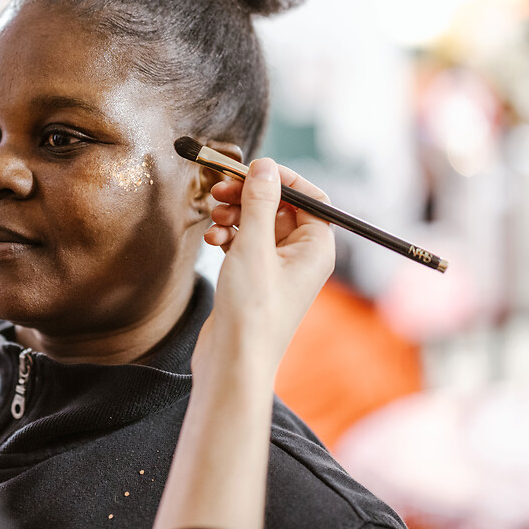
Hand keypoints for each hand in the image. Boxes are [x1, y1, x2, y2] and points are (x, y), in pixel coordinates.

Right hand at [196, 157, 334, 388]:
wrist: (233, 362)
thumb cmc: (252, 310)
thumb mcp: (254, 246)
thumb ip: (259, 202)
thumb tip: (266, 167)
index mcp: (316, 248)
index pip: (310, 197)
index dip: (281, 179)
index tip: (251, 170)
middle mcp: (302, 257)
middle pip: (279, 208)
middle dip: (249, 196)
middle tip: (219, 189)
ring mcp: (278, 270)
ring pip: (258, 225)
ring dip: (234, 215)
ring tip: (213, 218)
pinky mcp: (256, 280)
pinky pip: (245, 244)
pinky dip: (228, 237)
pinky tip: (211, 240)